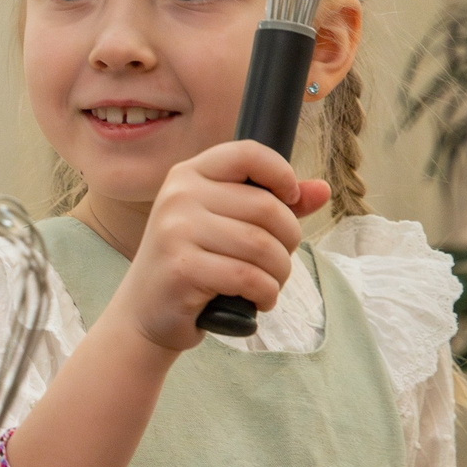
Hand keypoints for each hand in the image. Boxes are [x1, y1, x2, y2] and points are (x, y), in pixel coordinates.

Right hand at [110, 140, 327, 352]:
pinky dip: (265, 293)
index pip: (248, 154)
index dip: (282, 174)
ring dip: (279, 273)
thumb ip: (272, 205)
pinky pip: (249, 277)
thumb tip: (322, 190)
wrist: (144, 312)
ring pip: (262, 246)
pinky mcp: (182, 268)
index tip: (290, 201)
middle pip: (267, 208)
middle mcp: (179, 196)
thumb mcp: (226, 225)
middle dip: (288, 241)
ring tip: (268, 284)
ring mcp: (176, 231)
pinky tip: (257, 300)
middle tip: (277, 262)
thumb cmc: (192, 264)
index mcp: (188, 175)